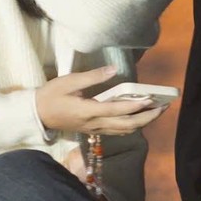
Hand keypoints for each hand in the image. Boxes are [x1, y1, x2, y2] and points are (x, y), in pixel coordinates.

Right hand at [34, 65, 164, 137]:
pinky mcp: (94, 130)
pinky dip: (131, 126)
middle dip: (147, 117)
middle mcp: (95, 123)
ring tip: (156, 111)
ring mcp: (95, 129)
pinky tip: (138, 118)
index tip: (150, 98)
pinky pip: (117, 131)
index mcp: (88, 111)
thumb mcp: (69, 81)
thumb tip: (113, 70)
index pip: (117, 110)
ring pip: (124, 130)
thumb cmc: (51, 95)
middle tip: (163, 107)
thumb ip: (92, 77)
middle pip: (127, 125)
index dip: (136, 105)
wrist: (37, 114)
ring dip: (143, 122)